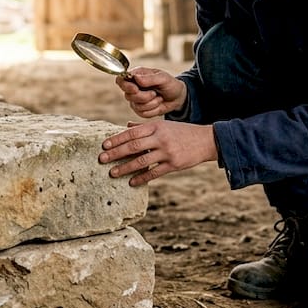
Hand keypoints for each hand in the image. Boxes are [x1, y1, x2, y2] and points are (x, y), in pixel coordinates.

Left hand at [98, 120, 216, 185]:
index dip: (117, 139)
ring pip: (141, 161)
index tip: (104, 146)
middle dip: (116, 153)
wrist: (206, 140)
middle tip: (102, 159)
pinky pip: (154, 172)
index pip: (132, 132)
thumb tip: (126, 126)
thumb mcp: (164, 125)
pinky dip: (142, 178)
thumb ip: (145, 126)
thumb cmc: (182, 132)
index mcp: (156, 126)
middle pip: (133, 146)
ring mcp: (167, 152)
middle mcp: (160, 138)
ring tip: (113, 173)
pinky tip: (132, 182)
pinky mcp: (174, 164)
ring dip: (125, 168)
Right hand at [116, 67, 186, 117]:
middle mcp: (133, 87)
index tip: (135, 89)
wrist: (177, 97)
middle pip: (128, 95)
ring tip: (159, 97)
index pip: (120, 80)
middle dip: (143, 96)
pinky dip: (153, 110)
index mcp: (136, 76)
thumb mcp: (163, 78)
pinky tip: (158, 104)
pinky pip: (142, 113)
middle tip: (154, 93)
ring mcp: (135, 100)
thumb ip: (149, 78)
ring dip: (151, 103)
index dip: (125, 86)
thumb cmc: (170, 84)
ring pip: (136, 106)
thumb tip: (136, 78)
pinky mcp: (140, 110)